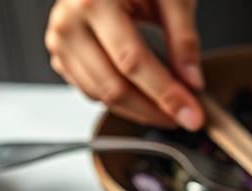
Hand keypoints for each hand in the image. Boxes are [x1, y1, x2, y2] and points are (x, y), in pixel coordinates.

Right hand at [44, 0, 204, 129]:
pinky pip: (90, 91)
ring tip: (168, 107)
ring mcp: (60, 40)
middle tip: (185, 117)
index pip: (132, 61)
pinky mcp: (60, 54)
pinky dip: (119, 100)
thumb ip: (183, 38)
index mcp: (94, 0)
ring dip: (138, 110)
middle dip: (153, 110)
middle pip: (113, 86)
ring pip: (100, 95)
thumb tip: (192, 82)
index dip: (165, 93)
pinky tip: (142, 94)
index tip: (191, 114)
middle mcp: (69, 22)